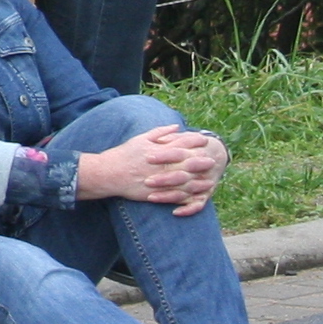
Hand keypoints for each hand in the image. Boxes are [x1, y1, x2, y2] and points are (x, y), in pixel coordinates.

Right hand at [76, 126, 226, 214]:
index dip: (195, 142)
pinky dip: (187, 196)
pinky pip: (175, 196)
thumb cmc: (124, 154)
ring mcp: (159, 180)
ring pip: (184, 181)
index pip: (181, 144)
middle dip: (201, 162)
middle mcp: (161, 165)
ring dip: (198, 181)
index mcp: (158, 150)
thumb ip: (160, 132)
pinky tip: (196, 196)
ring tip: (210, 181)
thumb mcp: (140, 138)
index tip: (205, 140)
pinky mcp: (156, 193)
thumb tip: (176, 127)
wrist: (108, 173)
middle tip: (213, 161)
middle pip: (187, 163)